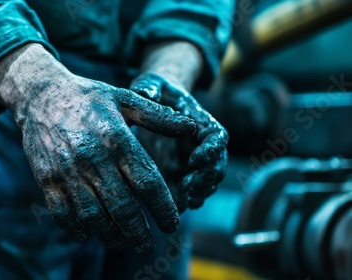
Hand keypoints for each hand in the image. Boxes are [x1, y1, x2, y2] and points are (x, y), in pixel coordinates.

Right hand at [0, 44, 196, 254]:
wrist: (40, 95)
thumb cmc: (88, 97)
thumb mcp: (125, 98)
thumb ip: (158, 117)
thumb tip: (192, 128)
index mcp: (117, 139)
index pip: (147, 182)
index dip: (163, 208)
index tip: (171, 224)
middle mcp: (93, 158)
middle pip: (122, 208)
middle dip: (139, 232)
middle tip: (147, 245)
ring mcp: (67, 170)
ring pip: (93, 216)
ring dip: (110, 235)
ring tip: (121, 243)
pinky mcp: (46, 178)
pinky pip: (61, 213)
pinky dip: (75, 229)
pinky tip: (87, 234)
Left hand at [131, 72, 227, 210]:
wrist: (155, 101)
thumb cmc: (156, 89)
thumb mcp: (152, 84)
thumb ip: (150, 88)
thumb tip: (145, 93)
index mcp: (200, 121)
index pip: (216, 136)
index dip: (210, 149)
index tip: (196, 159)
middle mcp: (201, 143)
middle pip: (216, 164)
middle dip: (206, 179)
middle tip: (190, 189)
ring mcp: (192, 160)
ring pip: (206, 181)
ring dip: (198, 193)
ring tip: (185, 203)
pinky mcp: (180, 172)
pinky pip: (188, 190)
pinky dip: (185, 200)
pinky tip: (175, 208)